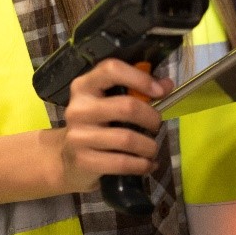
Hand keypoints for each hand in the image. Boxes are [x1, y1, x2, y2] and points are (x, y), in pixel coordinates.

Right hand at [55, 58, 172, 193]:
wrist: (68, 158)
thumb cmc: (96, 124)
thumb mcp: (111, 102)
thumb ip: (138, 91)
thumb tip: (167, 84)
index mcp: (84, 86)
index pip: (112, 70)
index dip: (140, 79)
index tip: (161, 91)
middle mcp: (78, 108)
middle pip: (127, 107)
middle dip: (151, 118)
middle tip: (156, 125)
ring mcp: (78, 135)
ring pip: (127, 138)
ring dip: (149, 146)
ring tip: (153, 149)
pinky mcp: (83, 161)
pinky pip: (122, 163)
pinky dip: (142, 165)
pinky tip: (148, 165)